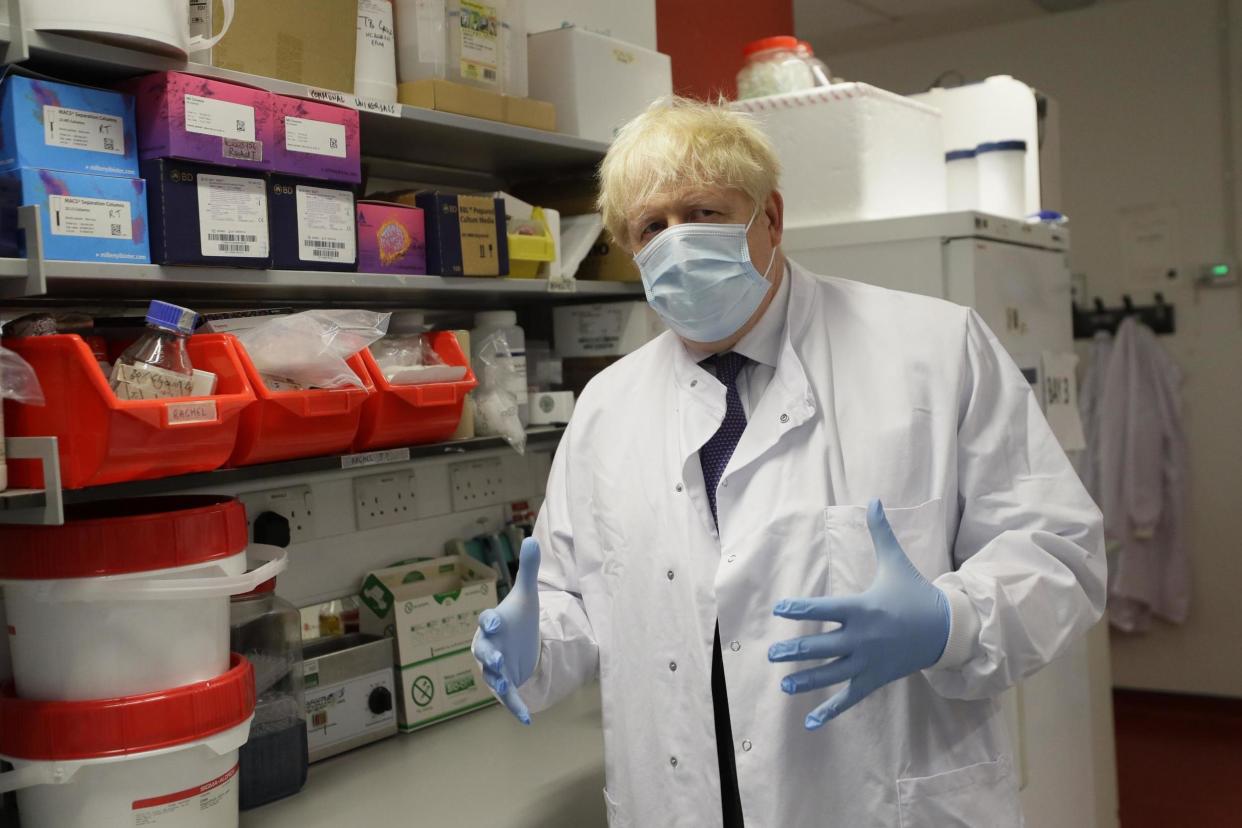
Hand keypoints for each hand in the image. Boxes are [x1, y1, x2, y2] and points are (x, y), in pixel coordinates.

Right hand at [472, 537, 541, 724]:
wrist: (519, 643)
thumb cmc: (518, 618)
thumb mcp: (526, 595)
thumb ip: (527, 570)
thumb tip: (532, 539)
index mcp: (492, 624)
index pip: (487, 622)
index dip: (490, 622)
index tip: (494, 620)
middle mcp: (489, 647)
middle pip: (484, 652)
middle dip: (490, 656)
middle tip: (498, 660)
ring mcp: (495, 668)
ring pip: (492, 676)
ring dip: (498, 681)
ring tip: (505, 687)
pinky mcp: (506, 684)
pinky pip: (509, 698)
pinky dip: (516, 708)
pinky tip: (528, 720)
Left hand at [768, 499, 949, 729]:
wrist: (945, 630)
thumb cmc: (914, 595)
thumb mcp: (896, 563)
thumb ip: (880, 533)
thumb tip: (873, 499)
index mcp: (862, 608)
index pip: (824, 608)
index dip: (800, 607)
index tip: (778, 608)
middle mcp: (861, 638)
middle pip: (820, 645)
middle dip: (794, 650)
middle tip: (771, 653)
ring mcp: (867, 662)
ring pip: (830, 674)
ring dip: (805, 680)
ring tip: (783, 684)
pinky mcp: (874, 680)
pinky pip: (848, 698)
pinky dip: (829, 712)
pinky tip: (809, 723)